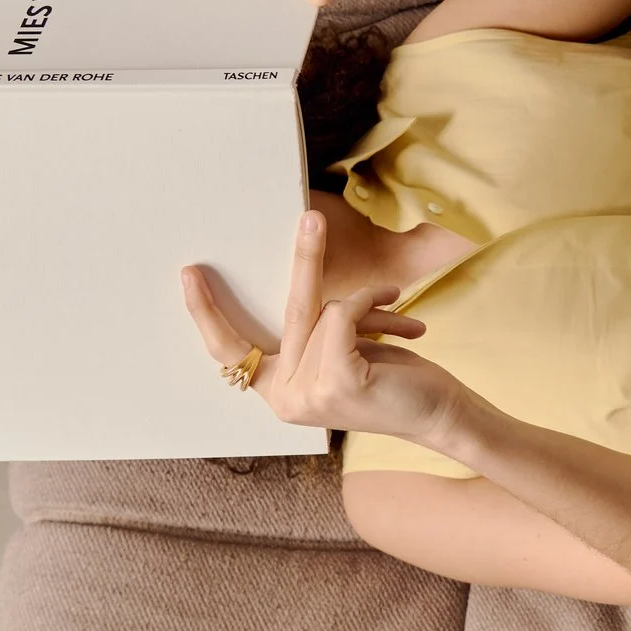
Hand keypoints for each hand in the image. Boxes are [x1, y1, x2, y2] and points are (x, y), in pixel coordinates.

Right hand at [182, 211, 464, 442]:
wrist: (441, 414)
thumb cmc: (392, 379)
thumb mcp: (344, 352)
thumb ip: (316, 330)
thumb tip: (305, 276)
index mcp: (278, 392)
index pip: (229, 351)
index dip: (205, 312)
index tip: (189, 273)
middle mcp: (285, 400)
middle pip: (285, 313)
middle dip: (302, 259)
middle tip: (311, 216)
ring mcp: (308, 396)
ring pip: (322, 311)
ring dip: (366, 299)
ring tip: (394, 301)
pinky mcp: (337, 383)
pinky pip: (343, 315)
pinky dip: (375, 304)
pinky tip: (408, 324)